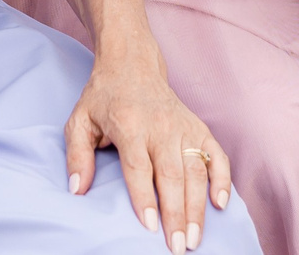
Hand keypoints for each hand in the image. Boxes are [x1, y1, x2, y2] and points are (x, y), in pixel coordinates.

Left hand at [64, 50, 233, 252]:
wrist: (132, 62)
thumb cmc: (104, 97)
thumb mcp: (79, 120)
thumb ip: (77, 155)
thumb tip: (77, 190)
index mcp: (129, 124)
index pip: (139, 167)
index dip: (145, 198)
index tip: (150, 226)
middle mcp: (160, 126)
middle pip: (171, 174)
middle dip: (176, 213)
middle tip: (177, 246)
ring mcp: (182, 127)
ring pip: (195, 170)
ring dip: (197, 207)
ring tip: (195, 238)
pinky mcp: (198, 126)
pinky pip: (216, 154)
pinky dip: (222, 178)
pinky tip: (220, 203)